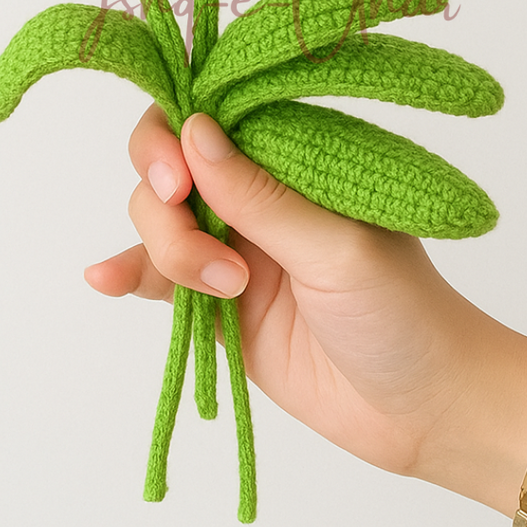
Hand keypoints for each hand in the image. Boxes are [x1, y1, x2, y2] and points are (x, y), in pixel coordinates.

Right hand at [84, 104, 526, 507]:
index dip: (176, 134)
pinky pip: (157, 278)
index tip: (175, 177)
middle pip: (169, 166)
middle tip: (188, 228)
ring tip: (222, 292)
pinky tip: (104, 279)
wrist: (423, 410)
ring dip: (167, 250)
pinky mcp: (215, 303)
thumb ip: (262, 199)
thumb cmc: (404, 314)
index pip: (214, 116)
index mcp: (294, 158)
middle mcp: (256, 195)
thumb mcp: (338, 249)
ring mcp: (232, 248)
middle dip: (162, 197)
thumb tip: (194, 130)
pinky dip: (128, 274)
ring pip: (158, 221)